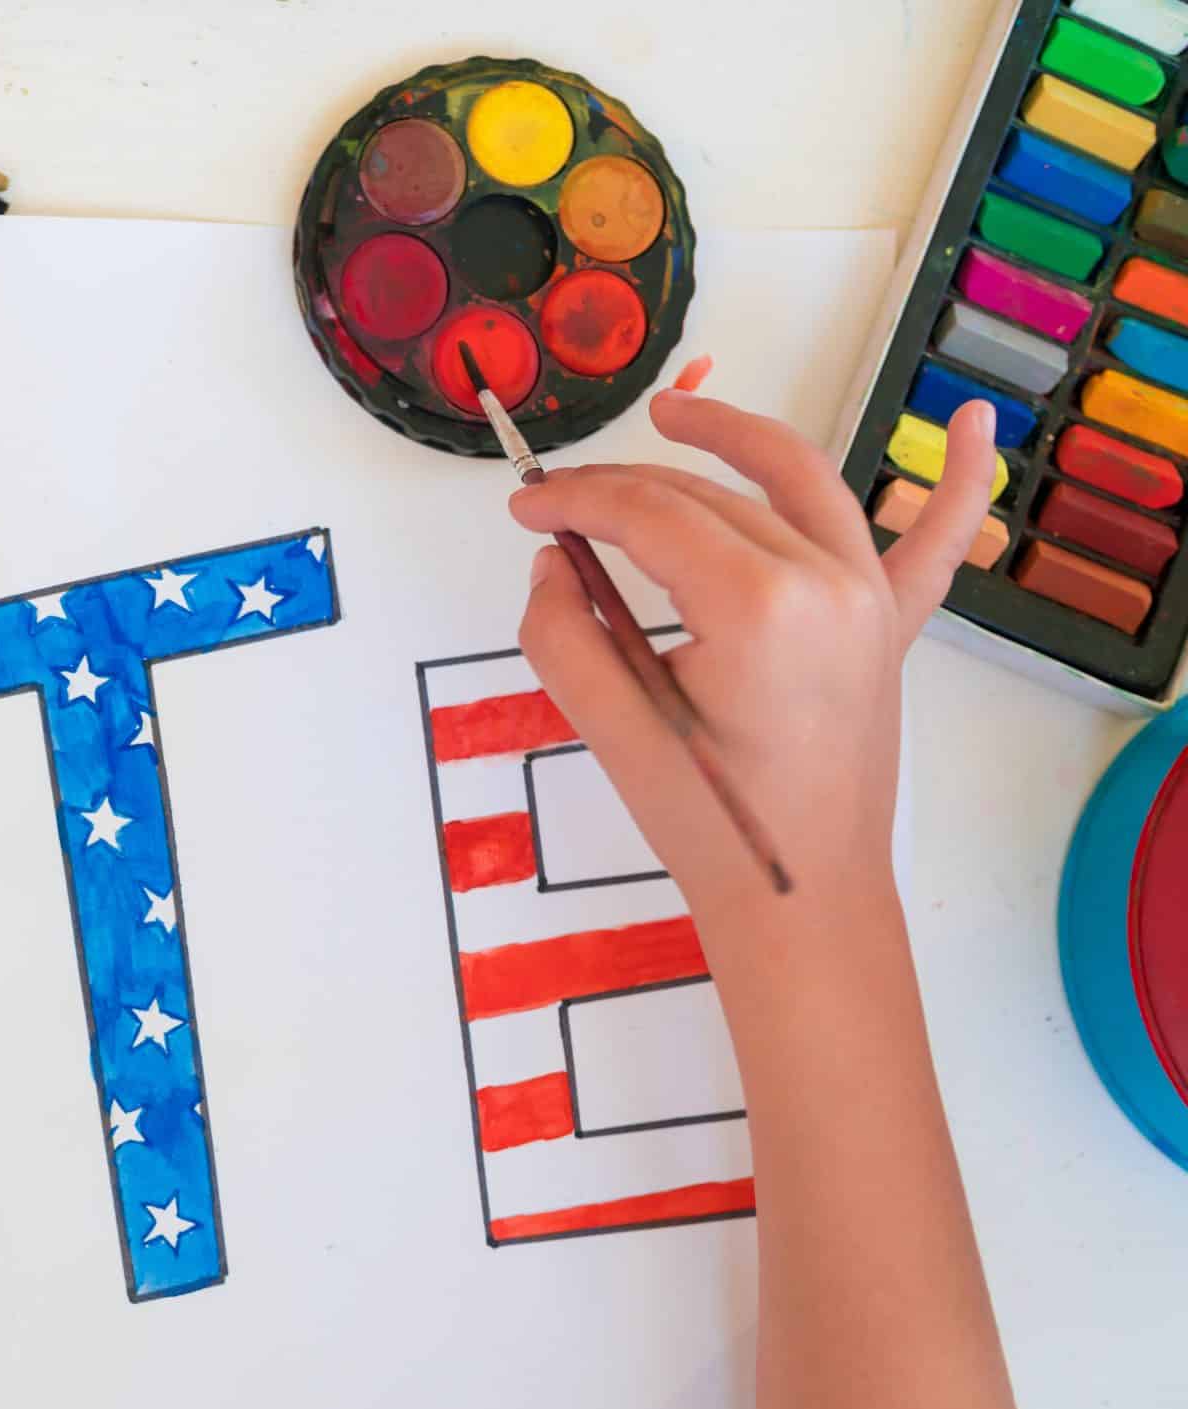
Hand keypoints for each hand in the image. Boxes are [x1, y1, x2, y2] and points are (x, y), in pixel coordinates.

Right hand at [508, 389, 995, 931]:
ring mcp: (870, 599)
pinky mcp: (893, 625)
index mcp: (757, 607)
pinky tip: (980, 422)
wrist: (800, 896)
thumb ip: (563, 634)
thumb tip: (554, 562)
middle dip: (623, 486)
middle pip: (709, 495)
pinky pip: (936, 541)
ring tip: (676, 416)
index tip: (524, 505)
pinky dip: (960, 479)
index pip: (650, 515)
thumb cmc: (712, 826)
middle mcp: (826, 583)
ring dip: (738, 437)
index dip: (576, 499)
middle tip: (557, 501)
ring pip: (797, 483)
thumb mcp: (613, 729)